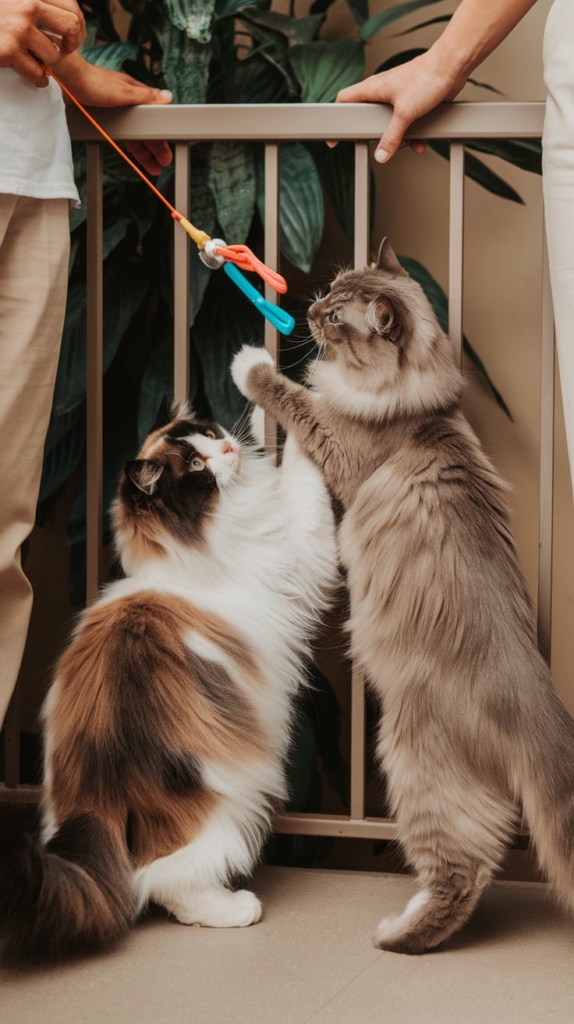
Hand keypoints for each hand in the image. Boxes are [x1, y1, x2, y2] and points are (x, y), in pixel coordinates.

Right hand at [0, 0, 85, 86]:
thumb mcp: (13, 2)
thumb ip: (34, 4)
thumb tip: (70, 22)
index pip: (71, 7)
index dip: (77, 27)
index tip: (70, 38)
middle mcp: (27, 4)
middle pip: (71, 28)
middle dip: (71, 45)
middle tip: (62, 53)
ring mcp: (18, 27)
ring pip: (54, 55)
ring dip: (47, 64)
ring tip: (37, 62)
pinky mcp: (9, 50)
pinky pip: (38, 73)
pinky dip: (39, 80)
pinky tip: (36, 78)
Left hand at [57, 54, 173, 175]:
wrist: (69, 80)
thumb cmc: (94, 82)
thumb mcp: (125, 91)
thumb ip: (147, 96)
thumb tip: (167, 96)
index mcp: (136, 95)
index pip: (156, 120)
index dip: (162, 138)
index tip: (167, 152)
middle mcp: (128, 102)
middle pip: (146, 131)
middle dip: (155, 149)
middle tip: (162, 164)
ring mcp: (117, 110)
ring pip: (134, 134)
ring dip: (143, 150)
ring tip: (150, 166)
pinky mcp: (105, 116)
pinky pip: (122, 135)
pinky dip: (129, 144)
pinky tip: (132, 152)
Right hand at [335, 50, 464, 162]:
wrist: (451, 67)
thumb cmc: (426, 77)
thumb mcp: (404, 113)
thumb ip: (391, 136)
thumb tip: (381, 155)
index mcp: (373, 88)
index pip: (344, 99)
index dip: (336, 116)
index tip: (334, 135)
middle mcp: (383, 91)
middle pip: (368, 118)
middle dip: (376, 135)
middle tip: (377, 145)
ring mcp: (398, 97)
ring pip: (390, 124)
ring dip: (400, 138)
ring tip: (408, 144)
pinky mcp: (413, 102)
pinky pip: (407, 123)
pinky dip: (413, 133)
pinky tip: (421, 140)